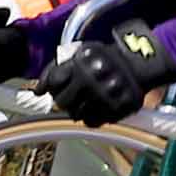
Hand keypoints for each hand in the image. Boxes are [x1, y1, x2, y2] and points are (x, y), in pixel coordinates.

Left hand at [41, 23, 175, 126]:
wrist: (138, 64)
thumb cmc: (103, 59)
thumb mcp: (81, 53)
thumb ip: (56, 68)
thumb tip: (37, 91)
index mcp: (83, 61)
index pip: (54, 81)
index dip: (53, 86)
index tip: (58, 86)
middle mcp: (94, 78)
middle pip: (62, 101)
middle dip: (63, 100)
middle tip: (69, 97)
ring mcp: (106, 94)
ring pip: (75, 114)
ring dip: (76, 110)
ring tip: (84, 102)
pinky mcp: (117, 108)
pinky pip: (92, 122)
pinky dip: (90, 117)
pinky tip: (95, 108)